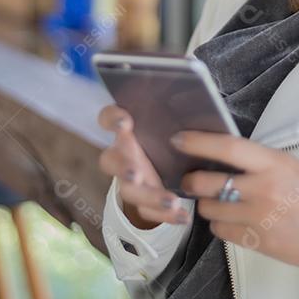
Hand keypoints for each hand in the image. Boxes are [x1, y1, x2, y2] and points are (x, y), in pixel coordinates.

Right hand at [97, 104, 192, 228]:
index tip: (125, 122)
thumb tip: (190, 82)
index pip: (108, 118)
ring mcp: (130, 179)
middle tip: (135, 174)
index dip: (112, 119)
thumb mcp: (174, 115)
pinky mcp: (142, 199)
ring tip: (172, 200)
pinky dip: (165, 215)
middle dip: (122, 167)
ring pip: (129, 190)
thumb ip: (176, 102)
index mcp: (127, 128)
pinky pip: (147, 210)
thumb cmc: (172, 129)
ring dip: (148, 195)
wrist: (175, 160)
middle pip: (111, 160)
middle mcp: (123, 153)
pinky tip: (184, 216)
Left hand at [171, 130, 298, 286]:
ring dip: (207, 206)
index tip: (178, 139)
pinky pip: (221, 231)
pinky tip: (233, 221)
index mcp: (274, 162)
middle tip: (190, 180)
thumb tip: (220, 158)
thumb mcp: (289, 167)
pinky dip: (220, 226)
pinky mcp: (257, 242)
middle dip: (192, 181)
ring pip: (209, 209)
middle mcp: (263, 188)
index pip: (227, 147)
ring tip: (217, 203)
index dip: (197, 142)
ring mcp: (259, 218)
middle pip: (207, 182)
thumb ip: (257, 163)